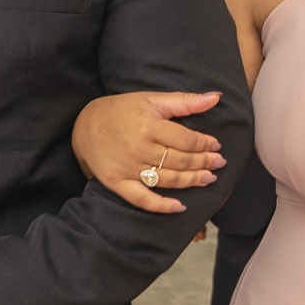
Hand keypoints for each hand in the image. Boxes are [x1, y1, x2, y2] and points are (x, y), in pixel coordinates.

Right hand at [70, 90, 225, 213]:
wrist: (85, 125)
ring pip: (167, 180)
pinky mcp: (116, 183)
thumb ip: (184, 101)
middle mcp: (139, 148)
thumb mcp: (151, 99)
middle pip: (180, 161)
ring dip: (191, 181)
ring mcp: (127, 168)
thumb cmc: (122, 110)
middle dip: (204, 163)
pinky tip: (179, 206)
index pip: (186, 139)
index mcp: (148, 125)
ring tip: (208, 179)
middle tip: (219, 163)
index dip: (205, 144)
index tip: (216, 145)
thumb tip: (216, 97)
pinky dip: (160, 206)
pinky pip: (141, 199)